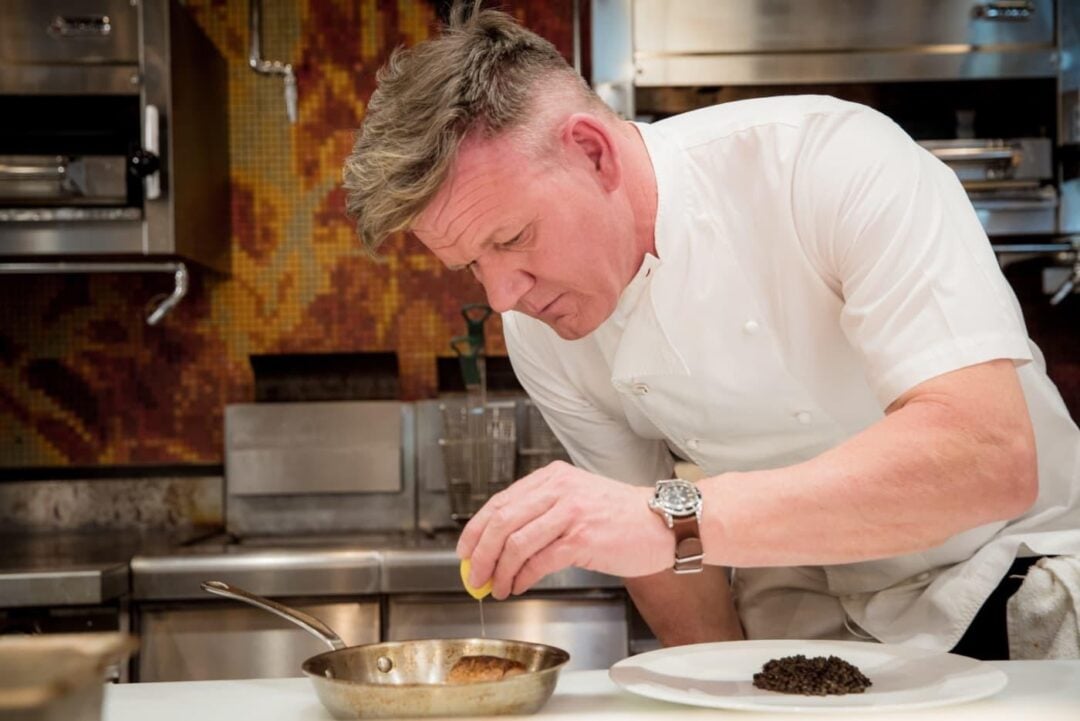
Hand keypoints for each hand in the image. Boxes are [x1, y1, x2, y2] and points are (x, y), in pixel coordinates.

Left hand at [456, 461, 674, 599]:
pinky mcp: (583, 539)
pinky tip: (519, 587)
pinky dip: (522, 578)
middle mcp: (558, 490)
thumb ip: (542, 513)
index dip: (476, 530)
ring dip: (500, 571)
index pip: (500, 502)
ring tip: (497, 587)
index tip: (465, 551)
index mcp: (552, 477)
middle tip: (475, 576)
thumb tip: (501, 545)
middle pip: (501, 522)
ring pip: (516, 543)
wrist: (664, 523)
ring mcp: (570, 513)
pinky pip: (539, 561)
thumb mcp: (577, 499)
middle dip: (481, 554)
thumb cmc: (623, 517)